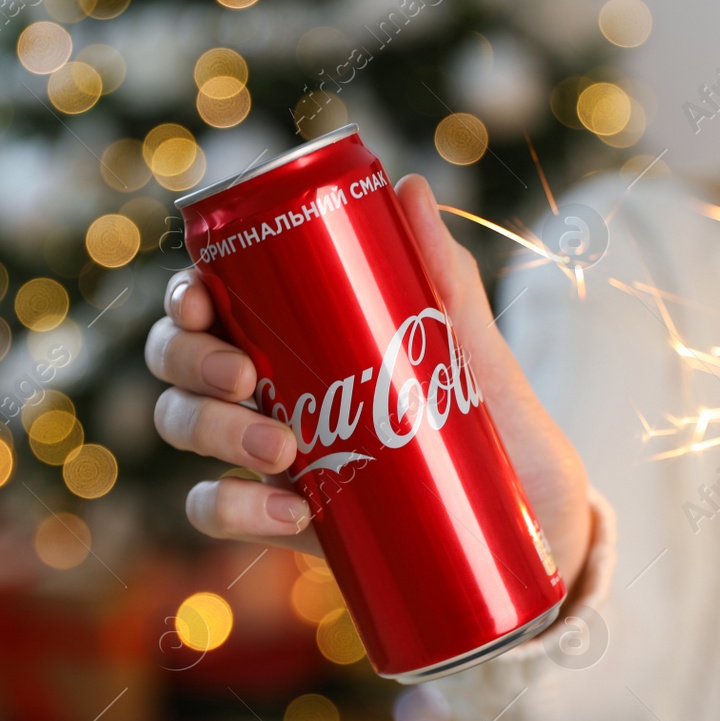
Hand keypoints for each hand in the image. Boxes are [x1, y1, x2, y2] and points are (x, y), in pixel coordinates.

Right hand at [144, 173, 592, 575]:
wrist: (541, 533)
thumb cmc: (503, 437)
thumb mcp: (479, 359)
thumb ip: (446, 282)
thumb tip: (412, 188)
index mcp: (298, 335)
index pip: (212, 302)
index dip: (184, 296)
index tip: (201, 298)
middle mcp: (269, 390)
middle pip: (178, 363)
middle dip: (189, 362)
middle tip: (244, 378)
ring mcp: (273, 455)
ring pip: (187, 428)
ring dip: (213, 431)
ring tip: (284, 450)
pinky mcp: (286, 517)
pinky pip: (218, 512)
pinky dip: (237, 509)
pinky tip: (288, 510)